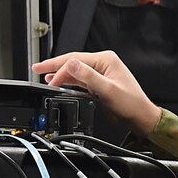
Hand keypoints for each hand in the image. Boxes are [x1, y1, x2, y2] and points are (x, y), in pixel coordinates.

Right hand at [33, 51, 157, 135]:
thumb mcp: (108, 90)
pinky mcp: (100, 82)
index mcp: (106, 60)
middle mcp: (103, 63)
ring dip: (60, 74)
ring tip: (44, 76)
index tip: (48, 79)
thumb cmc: (131, 104)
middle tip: (37, 68)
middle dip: (54, 66)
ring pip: (75, 70)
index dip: (59, 69)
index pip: (76, 60)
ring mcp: (101, 73)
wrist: (140, 117)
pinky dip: (68, 81)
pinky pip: (80, 79)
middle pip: (73, 62)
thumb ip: (88, 76)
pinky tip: (59, 82)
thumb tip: (71, 64)